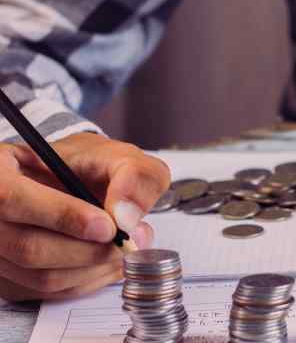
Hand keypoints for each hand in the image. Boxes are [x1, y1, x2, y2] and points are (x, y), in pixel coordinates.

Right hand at [0, 133, 169, 301]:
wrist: (77, 183)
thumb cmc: (91, 166)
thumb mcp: (118, 155)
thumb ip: (131, 175)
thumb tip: (126, 216)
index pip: (14, 199)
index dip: (62, 216)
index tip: (107, 226)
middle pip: (28, 248)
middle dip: (89, 250)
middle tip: (128, 241)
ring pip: (40, 276)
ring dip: (93, 268)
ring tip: (125, 248)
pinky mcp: (10, 279)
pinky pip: (47, 292)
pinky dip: (86, 281)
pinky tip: (109, 262)